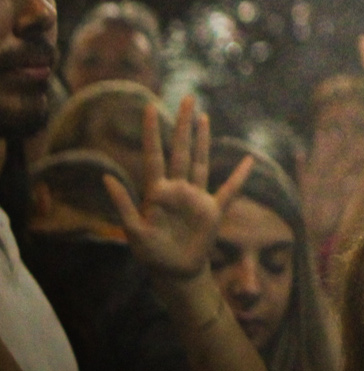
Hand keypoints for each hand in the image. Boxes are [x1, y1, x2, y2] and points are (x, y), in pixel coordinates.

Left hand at [105, 98, 252, 280]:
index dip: (153, 133)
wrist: (174, 272)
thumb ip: (122, 204)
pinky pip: (229, 190)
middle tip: (185, 98)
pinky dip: (240, 177)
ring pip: (201, 161)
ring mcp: (196, 197)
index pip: (155, 155)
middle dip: (182, 125)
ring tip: (203, 117)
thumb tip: (106, 177)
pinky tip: (249, 161)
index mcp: (157, 192)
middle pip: (181, 150)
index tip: (150, 108)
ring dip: (204, 140)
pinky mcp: (213, 210)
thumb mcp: (133, 231)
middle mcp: (177, 189)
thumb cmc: (151, 254)